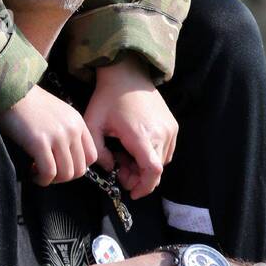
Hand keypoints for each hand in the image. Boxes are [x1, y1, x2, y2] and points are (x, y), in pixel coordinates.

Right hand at [0, 84, 101, 185]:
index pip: (91, 156)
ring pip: (65, 174)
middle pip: (79, 169)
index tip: (61, 166)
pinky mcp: (40, 142)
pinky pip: (48, 172)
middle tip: (48, 172)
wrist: (10, 90)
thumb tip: (67, 159)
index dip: (77, 167)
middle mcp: (71, 129)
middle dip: (63, 177)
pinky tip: (31, 172)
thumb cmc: (29, 103)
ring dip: (52, 179)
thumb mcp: (58, 113)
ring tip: (38, 172)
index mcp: (77, 121)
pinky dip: (41, 179)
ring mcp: (57, 136)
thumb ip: (67, 132)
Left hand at [84, 55, 177, 199]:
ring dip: (145, 166)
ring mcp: (169, 129)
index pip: (152, 171)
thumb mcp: (93, 123)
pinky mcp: (173, 125)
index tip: (131, 192)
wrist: (127, 73)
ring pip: (162, 162)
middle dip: (138, 177)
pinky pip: (166, 150)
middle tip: (120, 168)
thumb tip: (110, 167)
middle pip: (156, 170)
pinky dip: (153, 155)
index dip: (144, 187)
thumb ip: (98, 151)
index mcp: (140, 134)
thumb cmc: (107, 97)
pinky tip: (136, 146)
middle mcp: (160, 133)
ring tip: (125, 154)